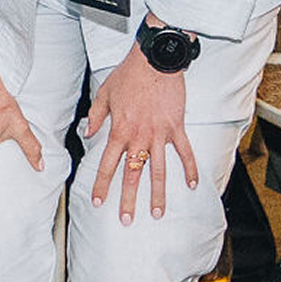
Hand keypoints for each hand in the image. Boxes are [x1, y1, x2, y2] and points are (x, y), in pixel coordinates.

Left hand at [81, 43, 199, 225]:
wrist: (154, 61)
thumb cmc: (128, 75)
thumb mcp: (104, 94)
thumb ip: (96, 116)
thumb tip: (88, 133)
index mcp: (119, 131)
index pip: (107, 165)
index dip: (102, 185)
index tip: (98, 202)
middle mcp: (139, 137)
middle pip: (132, 174)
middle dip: (128, 200)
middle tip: (126, 220)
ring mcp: (160, 135)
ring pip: (159, 170)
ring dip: (158, 194)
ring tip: (158, 214)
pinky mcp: (177, 128)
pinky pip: (185, 153)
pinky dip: (190, 169)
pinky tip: (192, 186)